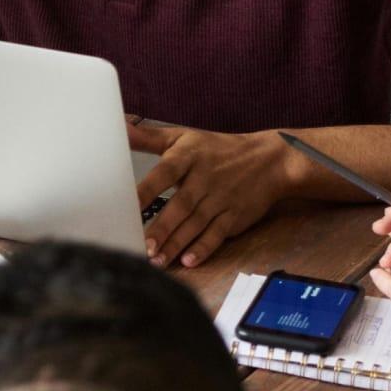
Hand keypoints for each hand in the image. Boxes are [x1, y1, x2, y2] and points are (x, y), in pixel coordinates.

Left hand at [130, 121, 299, 268]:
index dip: (146, 189)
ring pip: (196, 224)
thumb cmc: (216, 149)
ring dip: (176, 244)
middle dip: (162, 228)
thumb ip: (149, 138)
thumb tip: (120, 128)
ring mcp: (221, 199)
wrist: (270, 159)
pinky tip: (189, 261)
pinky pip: (218, 233)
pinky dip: (204, 248)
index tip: (127, 206)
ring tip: (156, 260)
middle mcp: (205, 178)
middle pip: (181, 205)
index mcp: (189, 157)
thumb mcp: (184, 137)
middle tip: (142, 246)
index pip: (164, 173)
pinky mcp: (234, 216)